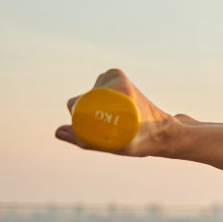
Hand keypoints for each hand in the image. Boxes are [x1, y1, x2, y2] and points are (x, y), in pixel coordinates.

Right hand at [55, 69, 177, 156]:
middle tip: (110, 132)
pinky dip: (97, 108)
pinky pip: (96, 96)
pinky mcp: (119, 81)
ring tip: (116, 125)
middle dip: (89, 119)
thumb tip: (57, 132)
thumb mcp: (115, 145)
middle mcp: (116, 77)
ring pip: (89, 100)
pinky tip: (111, 117)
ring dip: (95, 114)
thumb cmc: (143, 140)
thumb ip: (85, 140)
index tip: (99, 133)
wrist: (165, 133)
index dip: (82, 121)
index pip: (79, 102)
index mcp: (117, 84)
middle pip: (84, 100)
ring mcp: (117, 78)